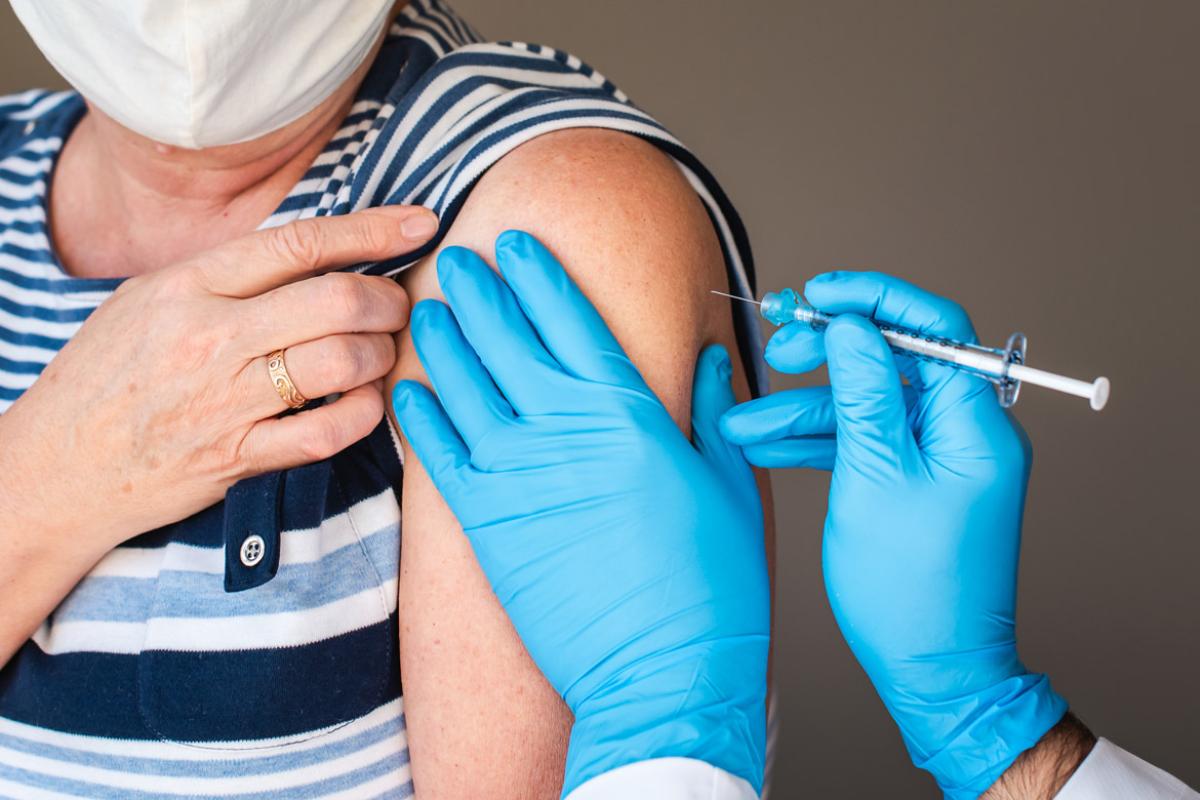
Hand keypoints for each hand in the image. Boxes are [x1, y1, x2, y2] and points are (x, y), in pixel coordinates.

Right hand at [0, 205, 437, 547]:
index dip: (372, 229)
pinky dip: (363, 414)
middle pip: (336, 300)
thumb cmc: (108, 374)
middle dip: (388, 299)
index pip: (299, 242)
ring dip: (381, 355)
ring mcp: (225, 401)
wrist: (59, 465)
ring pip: (340, 362)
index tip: (421, 222)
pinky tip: (366, 402)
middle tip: (398, 305)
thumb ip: (228, 274)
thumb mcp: (151, 298)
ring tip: (380, 353)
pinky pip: (326, 433)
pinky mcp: (237, 459)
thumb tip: (317, 250)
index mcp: (189, 286)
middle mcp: (211, 338)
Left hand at [391, 231, 768, 795]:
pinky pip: (438, 455)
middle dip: (479, 292)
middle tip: (454, 259)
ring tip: (424, 308)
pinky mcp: (486, 525)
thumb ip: (712, 413)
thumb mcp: (730, 487)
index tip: (515, 242)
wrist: (663, 673)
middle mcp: (566, 431)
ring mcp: (518, 475)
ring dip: (441, 342)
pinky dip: (419, 417)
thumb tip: (710, 355)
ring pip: (464, 387)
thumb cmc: (712, 586)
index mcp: (630, 414)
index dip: (539, 275)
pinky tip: (405, 389)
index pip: (573, 320)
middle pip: (508, 340)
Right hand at [721, 272, 1066, 798]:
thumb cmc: (913, 588)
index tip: (819, 294)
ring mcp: (940, 457)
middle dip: (830, 352)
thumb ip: (864, 392)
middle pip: (894, 359)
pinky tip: (767, 444)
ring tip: (745, 421)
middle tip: (778, 348)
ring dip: (805, 409)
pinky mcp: (915, 481)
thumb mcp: (874, 476)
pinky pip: (865, 442)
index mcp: (975, 422)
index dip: (874, 298)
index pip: (934, 327)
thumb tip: (854, 326)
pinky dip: (818, 442)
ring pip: (868, 405)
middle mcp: (965, 431)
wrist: (933, 668)